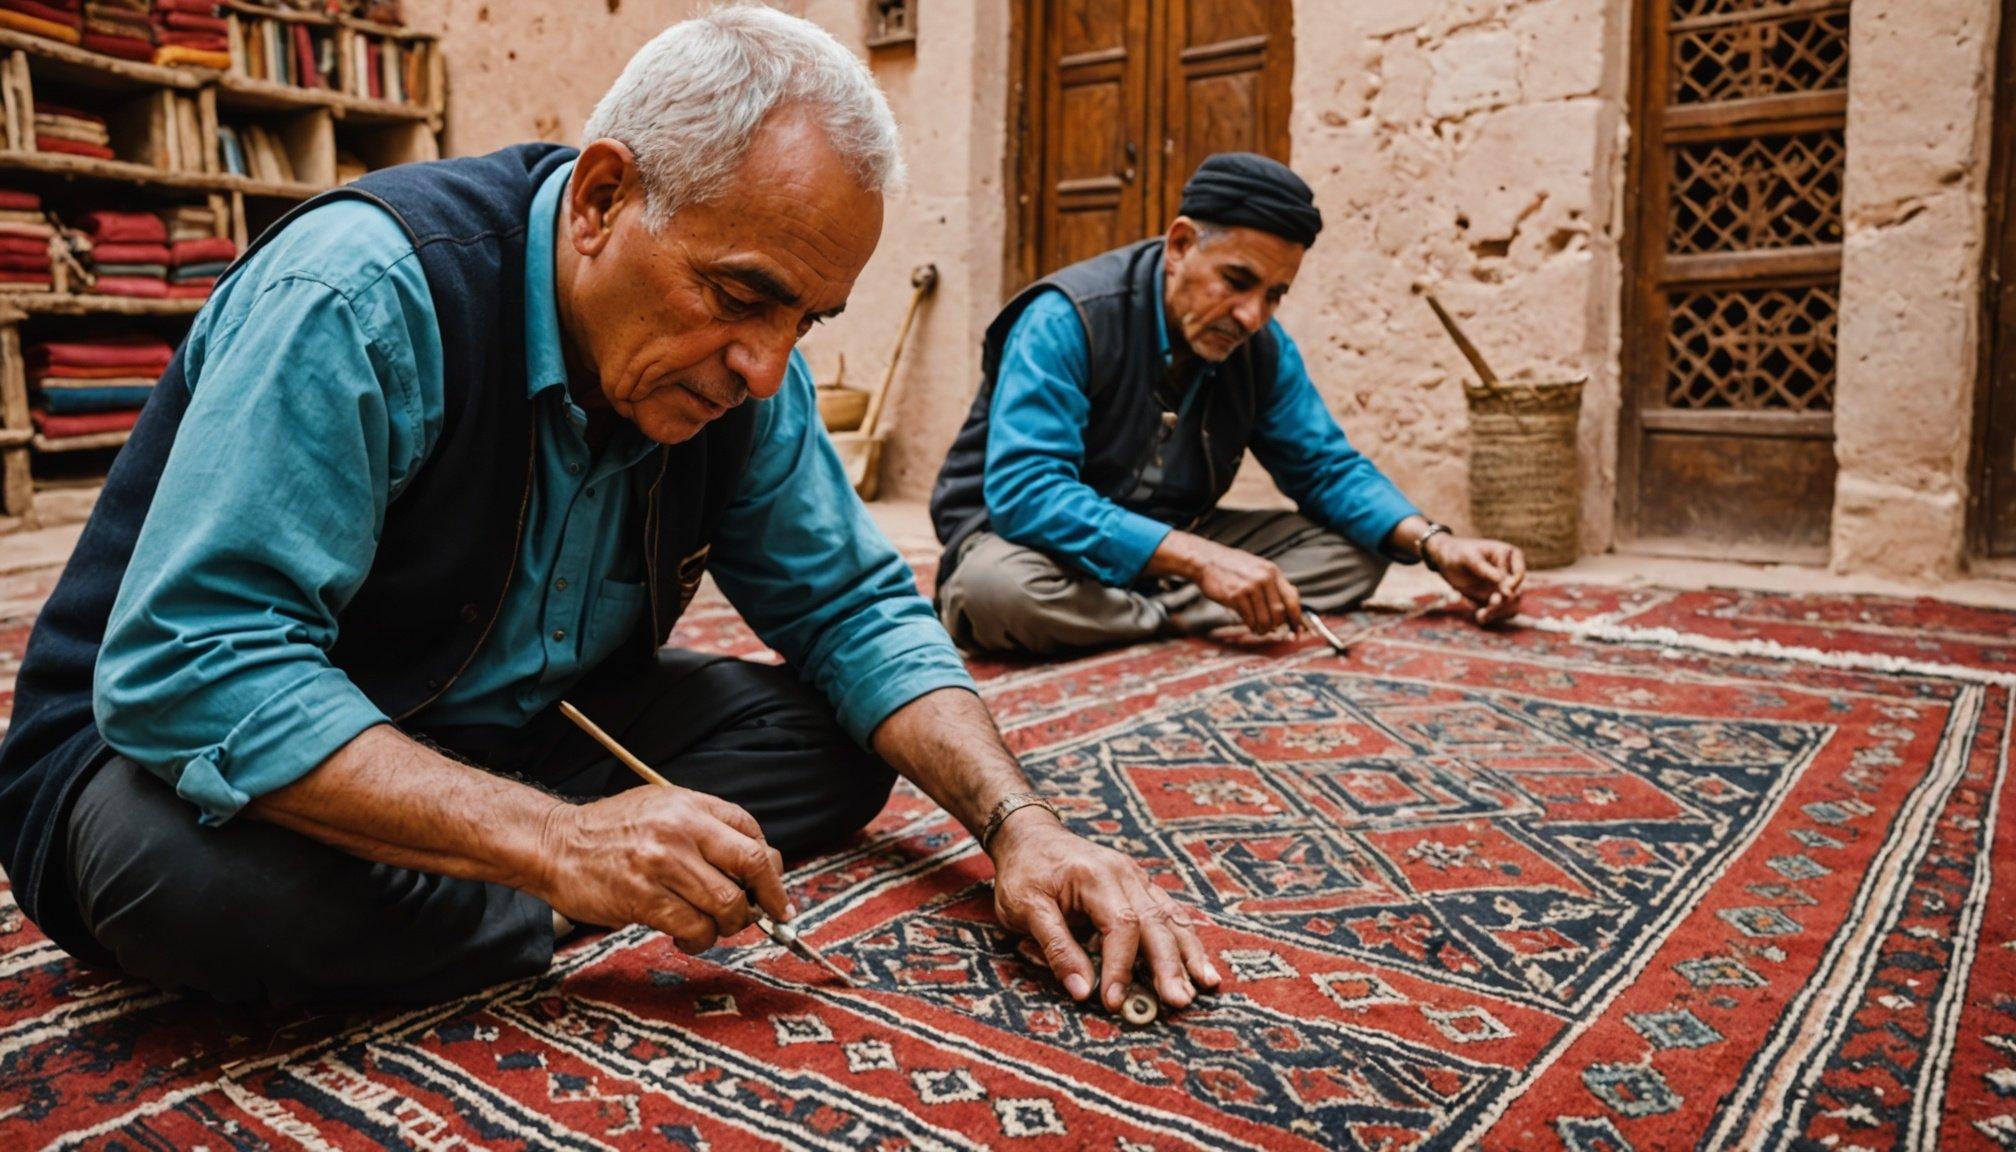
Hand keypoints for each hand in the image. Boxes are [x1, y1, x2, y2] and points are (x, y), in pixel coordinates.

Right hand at [532, 785, 789, 953]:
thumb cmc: (610, 832)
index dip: (770, 867)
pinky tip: (688, 938)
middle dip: (768, 897)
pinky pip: (695, 928)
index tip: (773, 890)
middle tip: (768, 915)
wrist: (554, 844)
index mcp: (690, 804)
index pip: (751, 832)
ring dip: (729, 925)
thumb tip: (757, 866)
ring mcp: (663, 863)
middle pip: (752, 864)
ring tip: (713, 927)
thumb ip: (705, 829)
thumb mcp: (662, 809)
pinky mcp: (644, 898)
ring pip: (728, 904)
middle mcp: (681, 828)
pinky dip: (700, 940)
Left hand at [988, 809, 1220, 1010]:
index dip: (1120, 967)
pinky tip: (1200, 964)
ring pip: (1170, 917)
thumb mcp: (1025, 908)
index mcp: (1095, 876)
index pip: (1120, 926)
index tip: (1115, 1001)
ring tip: (1207, 984)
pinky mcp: (1140, 887)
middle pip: (1155, 922)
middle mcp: (1124, 874)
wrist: (1030, 836)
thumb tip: (1082, 990)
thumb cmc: (1024, 872)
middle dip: (1169, 965)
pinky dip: (1186, 939)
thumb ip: (1054, 947)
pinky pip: (1169, 913)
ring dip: (1188, 953)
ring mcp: (1136, 879)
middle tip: (1179, 1001)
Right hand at [1175, 535, 1302, 635]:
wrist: (1206, 561)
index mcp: (1272, 571)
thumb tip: (1290, 601)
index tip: (1298, 629)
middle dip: (1278, 625)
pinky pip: (1250, 619)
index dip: (1297, 617)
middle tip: (1274, 630)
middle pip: (1280, 612)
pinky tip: (1251, 625)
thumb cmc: (1232, 566)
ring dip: (1265, 629)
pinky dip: (1252, 626)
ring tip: (1261, 629)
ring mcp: (1249, 587)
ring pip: (1266, 619)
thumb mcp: (1257, 567)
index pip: (1292, 598)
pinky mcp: (1236, 597)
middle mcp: (1263, 578)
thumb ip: (1273, 582)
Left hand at [1426, 534, 1525, 624]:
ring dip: (1497, 612)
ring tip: (1480, 616)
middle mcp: (1510, 572)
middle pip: (1516, 592)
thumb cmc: (1458, 552)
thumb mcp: (1468, 557)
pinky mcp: (1494, 597)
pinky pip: (1498, 611)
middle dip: (1504, 602)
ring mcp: (1503, 586)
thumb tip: (1500, 581)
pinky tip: (1479, 617)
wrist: (1446, 561)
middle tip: (1490, 604)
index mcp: (1510, 555)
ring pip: (1509, 605)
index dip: (1512, 585)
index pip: (1518, 574)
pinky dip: (1490, 615)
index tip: (1503, 593)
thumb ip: (1483, 568)